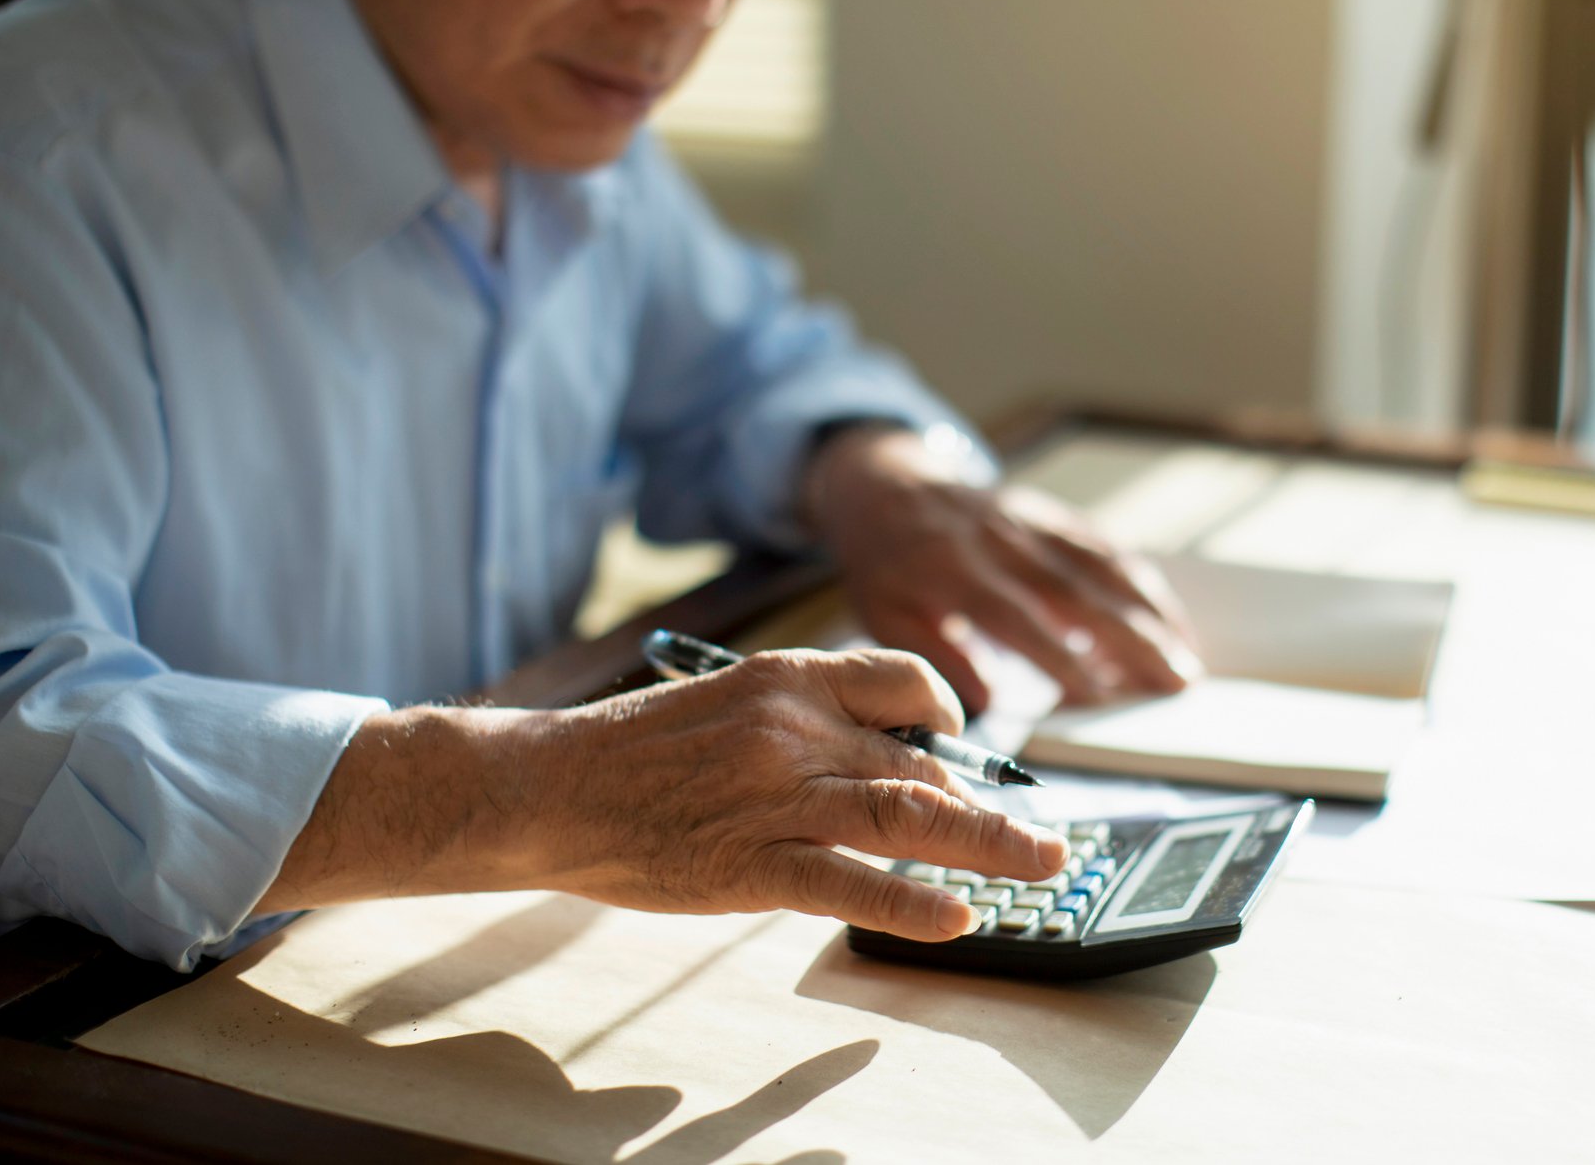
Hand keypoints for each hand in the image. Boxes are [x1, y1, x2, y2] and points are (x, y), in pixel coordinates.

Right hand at [532, 649, 1067, 939]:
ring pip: (910, 816)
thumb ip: (805, 720)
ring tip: (1044, 865)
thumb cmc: (636, 752)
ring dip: (990, 844)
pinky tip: (958, 917)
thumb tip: (886, 755)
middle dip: (987, 804)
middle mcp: (795, 730)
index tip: (966, 749)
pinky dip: (912, 904)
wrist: (550, 787)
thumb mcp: (729, 701)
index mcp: (788, 678)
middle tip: (1042, 836)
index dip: (950, 717)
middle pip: (923, 762)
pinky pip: (850, 885)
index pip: (905, 681)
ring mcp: (776, 798)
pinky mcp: (751, 865)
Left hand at [803, 426, 1203, 714]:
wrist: (888, 482)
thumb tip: (988, 706)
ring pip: (1101, 566)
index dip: (1057, 655)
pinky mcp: (1051, 515)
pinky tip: (1169, 620)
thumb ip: (938, 656)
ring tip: (1186, 658)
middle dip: (1131, 637)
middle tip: (1175, 681)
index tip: (1098, 697)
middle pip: (1075, 590)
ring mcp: (1031, 522)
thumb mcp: (886, 613)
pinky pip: (1104, 547)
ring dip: (1150, 611)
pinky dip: (1141, 584)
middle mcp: (1000, 540)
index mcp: (951, 568)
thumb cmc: (887, 562)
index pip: (1014, 615)